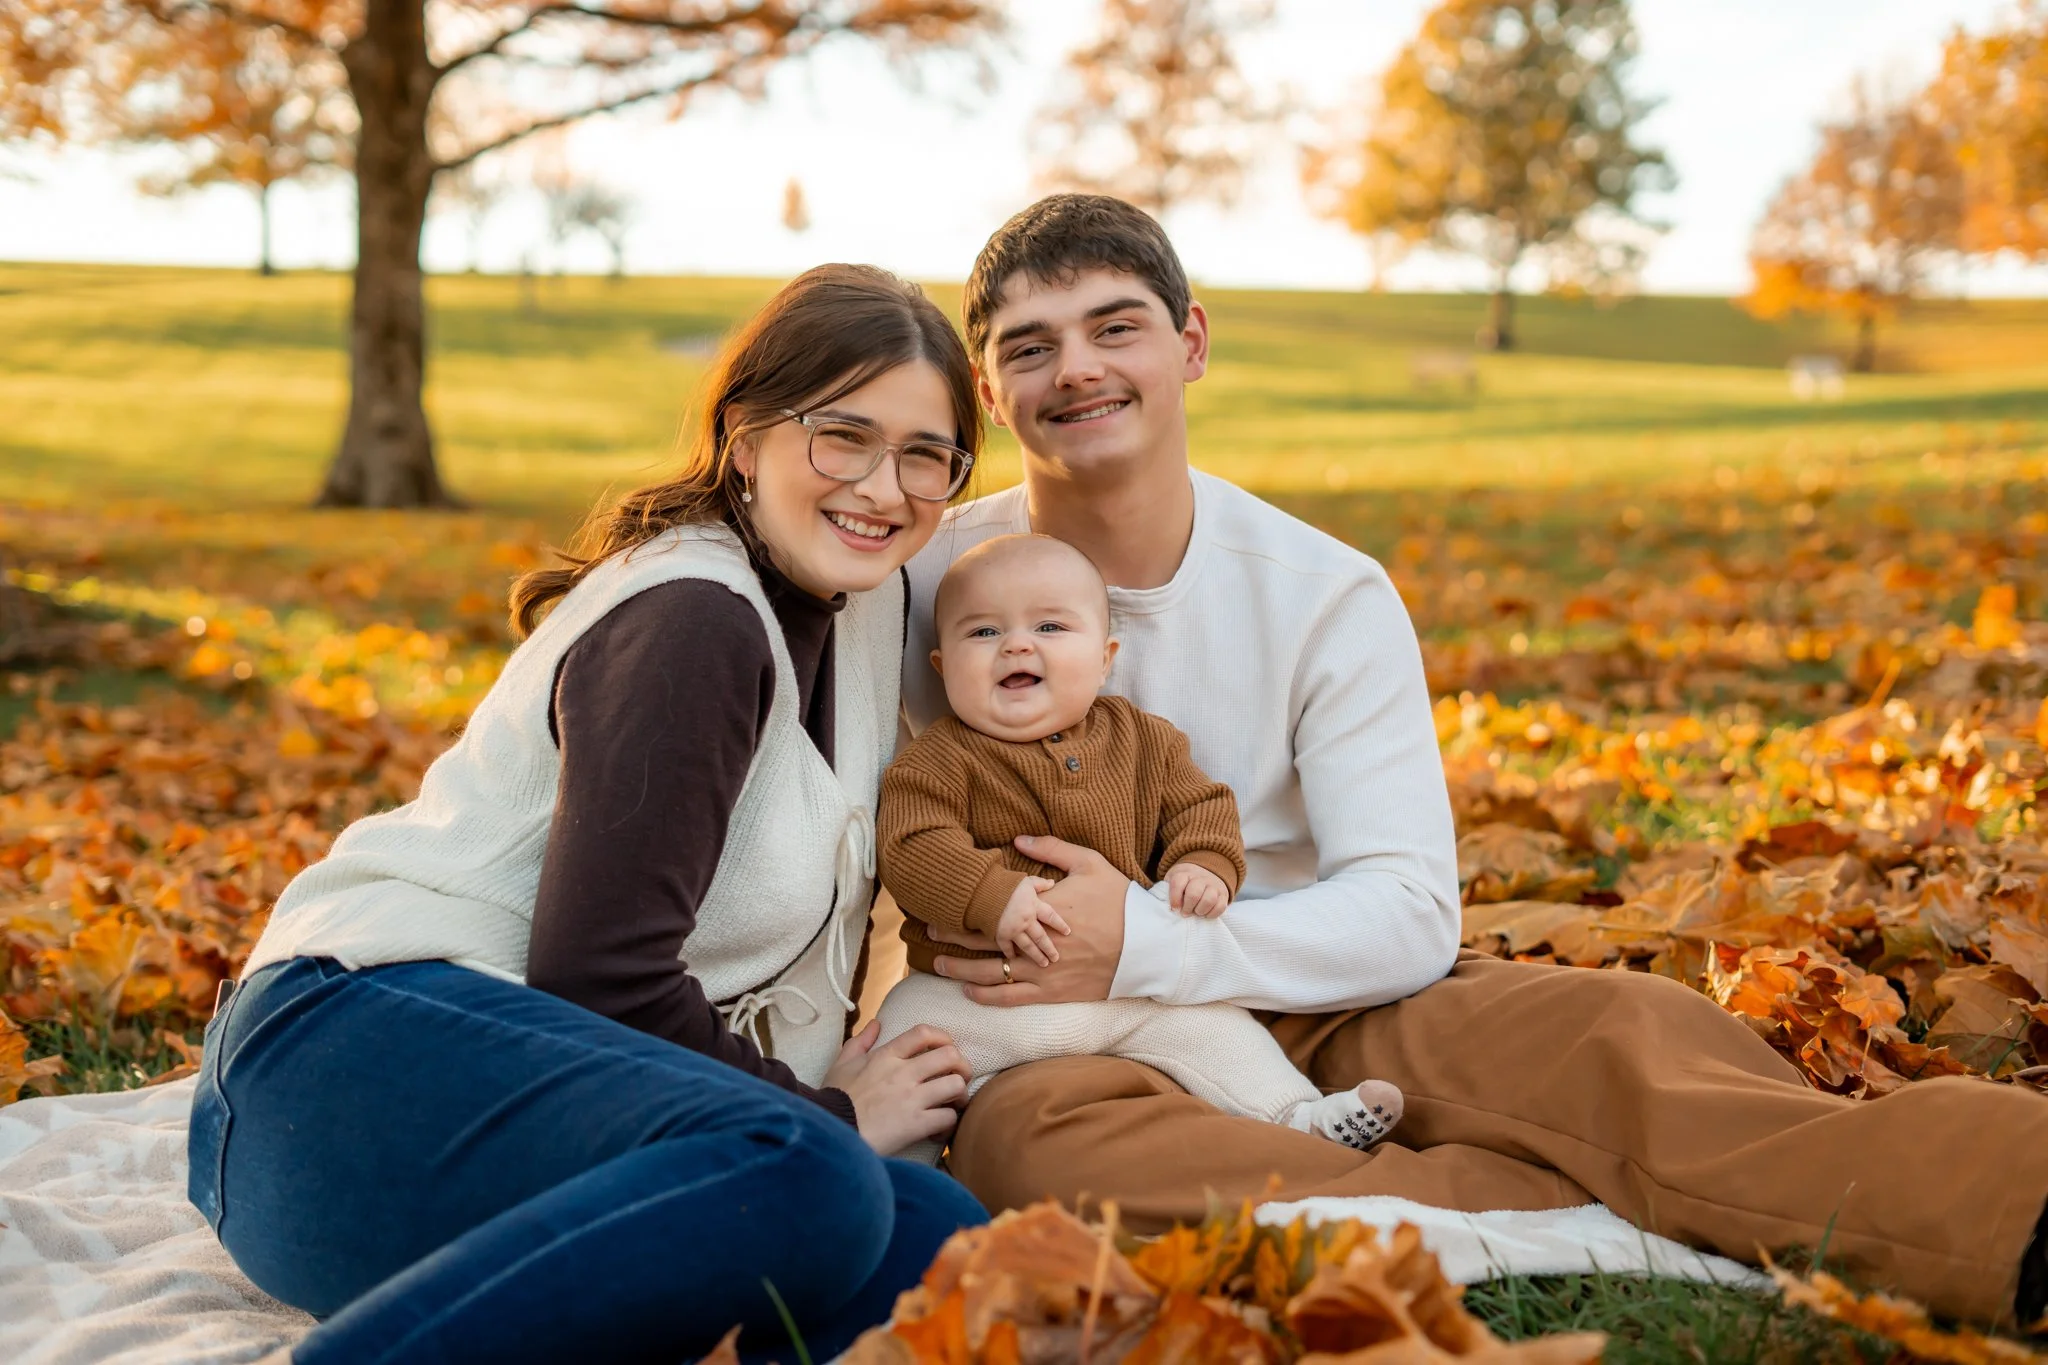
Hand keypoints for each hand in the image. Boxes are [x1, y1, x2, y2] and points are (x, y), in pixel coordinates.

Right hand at [823, 1021, 971, 1155]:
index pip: (924, 1033)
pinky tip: (940, 1128)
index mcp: (886, 1056)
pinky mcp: (915, 1125)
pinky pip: (948, 1118)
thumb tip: (876, 1023)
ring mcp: (911, 1099)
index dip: (943, 1037)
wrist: (830, 1131)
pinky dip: (949, 1124)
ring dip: (959, 1095)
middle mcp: (903, 1073)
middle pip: (950, 1056)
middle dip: (961, 1065)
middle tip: (958, 1077)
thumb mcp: (842, 1064)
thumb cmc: (834, 1098)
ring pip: (955, 1085)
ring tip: (953, 1103)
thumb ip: (861, 1041)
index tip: (947, 1048)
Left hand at [931, 834, 1126, 1006]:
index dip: (961, 909)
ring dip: (959, 970)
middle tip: (925, 932)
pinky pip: (1011, 998)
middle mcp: (1035, 942)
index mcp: (1041, 909)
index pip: (991, 910)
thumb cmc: (1121, 902)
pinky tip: (969, 992)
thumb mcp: (1090, 864)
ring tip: (936, 965)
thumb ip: (1052, 849)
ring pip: (990, 974)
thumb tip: (1018, 840)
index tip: (939, 903)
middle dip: (950, 938)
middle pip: (982, 942)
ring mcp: (1043, 971)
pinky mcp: (1054, 992)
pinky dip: (986, 996)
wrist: (1149, 946)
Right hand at [995, 876, 1066, 966]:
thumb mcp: (1026, 881)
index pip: (1052, 917)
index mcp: (1034, 906)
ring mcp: (1013, 929)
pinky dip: (1011, 954)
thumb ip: (1040, 883)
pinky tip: (1014, 959)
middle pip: (1041, 937)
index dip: (1060, 925)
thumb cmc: (1006, 883)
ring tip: (1044, 964)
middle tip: (1056, 958)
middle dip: (1050, 949)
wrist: (983, 890)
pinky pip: (1007, 948)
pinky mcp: (1000, 935)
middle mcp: (1026, 920)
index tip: (1067, 932)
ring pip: (1028, 946)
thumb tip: (1052, 883)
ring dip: (1036, 956)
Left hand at [1166, 862, 1228, 917]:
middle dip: (1188, 908)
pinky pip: (1220, 906)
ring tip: (1196, 913)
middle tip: (1185, 913)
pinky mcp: (1223, 894)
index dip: (1175, 899)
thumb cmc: (1184, 882)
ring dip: (1200, 911)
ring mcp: (1213, 885)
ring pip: (1209, 900)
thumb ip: (1167, 891)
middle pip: (1194, 894)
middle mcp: (1200, 877)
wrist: (1205, 871)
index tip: (1174, 908)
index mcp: (1184, 873)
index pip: (1178, 883)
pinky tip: (1205, 914)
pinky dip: (1212, 914)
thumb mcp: (1173, 880)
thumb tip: (1167, 908)